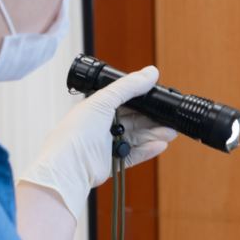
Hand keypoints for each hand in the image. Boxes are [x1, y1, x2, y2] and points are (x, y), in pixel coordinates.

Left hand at [19, 65, 177, 219]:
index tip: (160, 99)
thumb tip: (151, 73)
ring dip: (154, 134)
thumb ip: (128, 87)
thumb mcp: (103, 101)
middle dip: (153, 119)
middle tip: (170, 119)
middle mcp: (102, 125)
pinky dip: (147, 150)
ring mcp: (107, 144)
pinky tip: (160, 145)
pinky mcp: (112, 162)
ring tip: (170, 133)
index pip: (126, 100)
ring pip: (137, 137)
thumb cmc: (76, 133)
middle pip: (135, 120)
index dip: (144, 100)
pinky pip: (134, 154)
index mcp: (97, 108)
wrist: (69, 166)